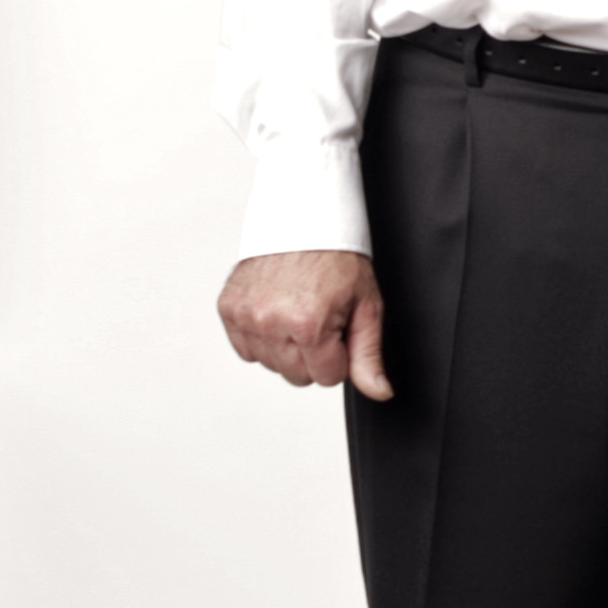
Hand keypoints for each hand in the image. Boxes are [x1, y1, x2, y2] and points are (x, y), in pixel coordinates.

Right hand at [218, 248, 391, 398]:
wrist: (303, 216)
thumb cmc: (337, 255)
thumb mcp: (366, 304)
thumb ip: (369, 354)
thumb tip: (379, 391)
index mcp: (307, 324)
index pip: (328, 378)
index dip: (339, 355)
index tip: (338, 326)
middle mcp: (271, 323)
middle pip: (298, 376)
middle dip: (314, 354)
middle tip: (320, 315)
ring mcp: (245, 316)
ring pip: (271, 364)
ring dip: (286, 347)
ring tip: (297, 309)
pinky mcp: (228, 308)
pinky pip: (246, 348)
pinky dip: (262, 337)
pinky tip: (277, 311)